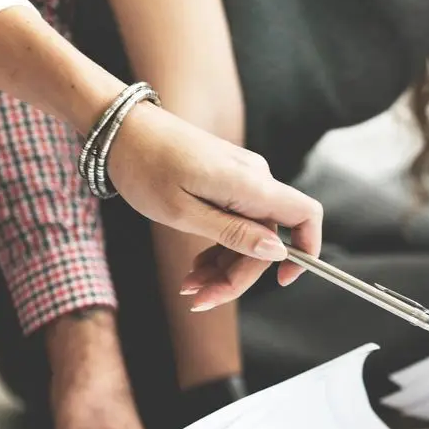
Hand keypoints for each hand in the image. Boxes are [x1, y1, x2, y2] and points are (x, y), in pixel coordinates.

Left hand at [110, 103, 322, 309]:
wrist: (122, 129)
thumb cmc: (146, 167)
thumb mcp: (184, 212)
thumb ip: (234, 233)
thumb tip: (277, 251)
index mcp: (250, 184)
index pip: (306, 215)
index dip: (305, 251)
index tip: (281, 280)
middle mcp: (254, 179)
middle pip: (268, 239)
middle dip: (239, 275)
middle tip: (201, 299)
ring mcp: (241, 180)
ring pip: (249, 236)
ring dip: (224, 268)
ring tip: (189, 287)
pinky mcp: (227, 182)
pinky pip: (235, 223)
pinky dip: (218, 249)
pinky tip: (195, 267)